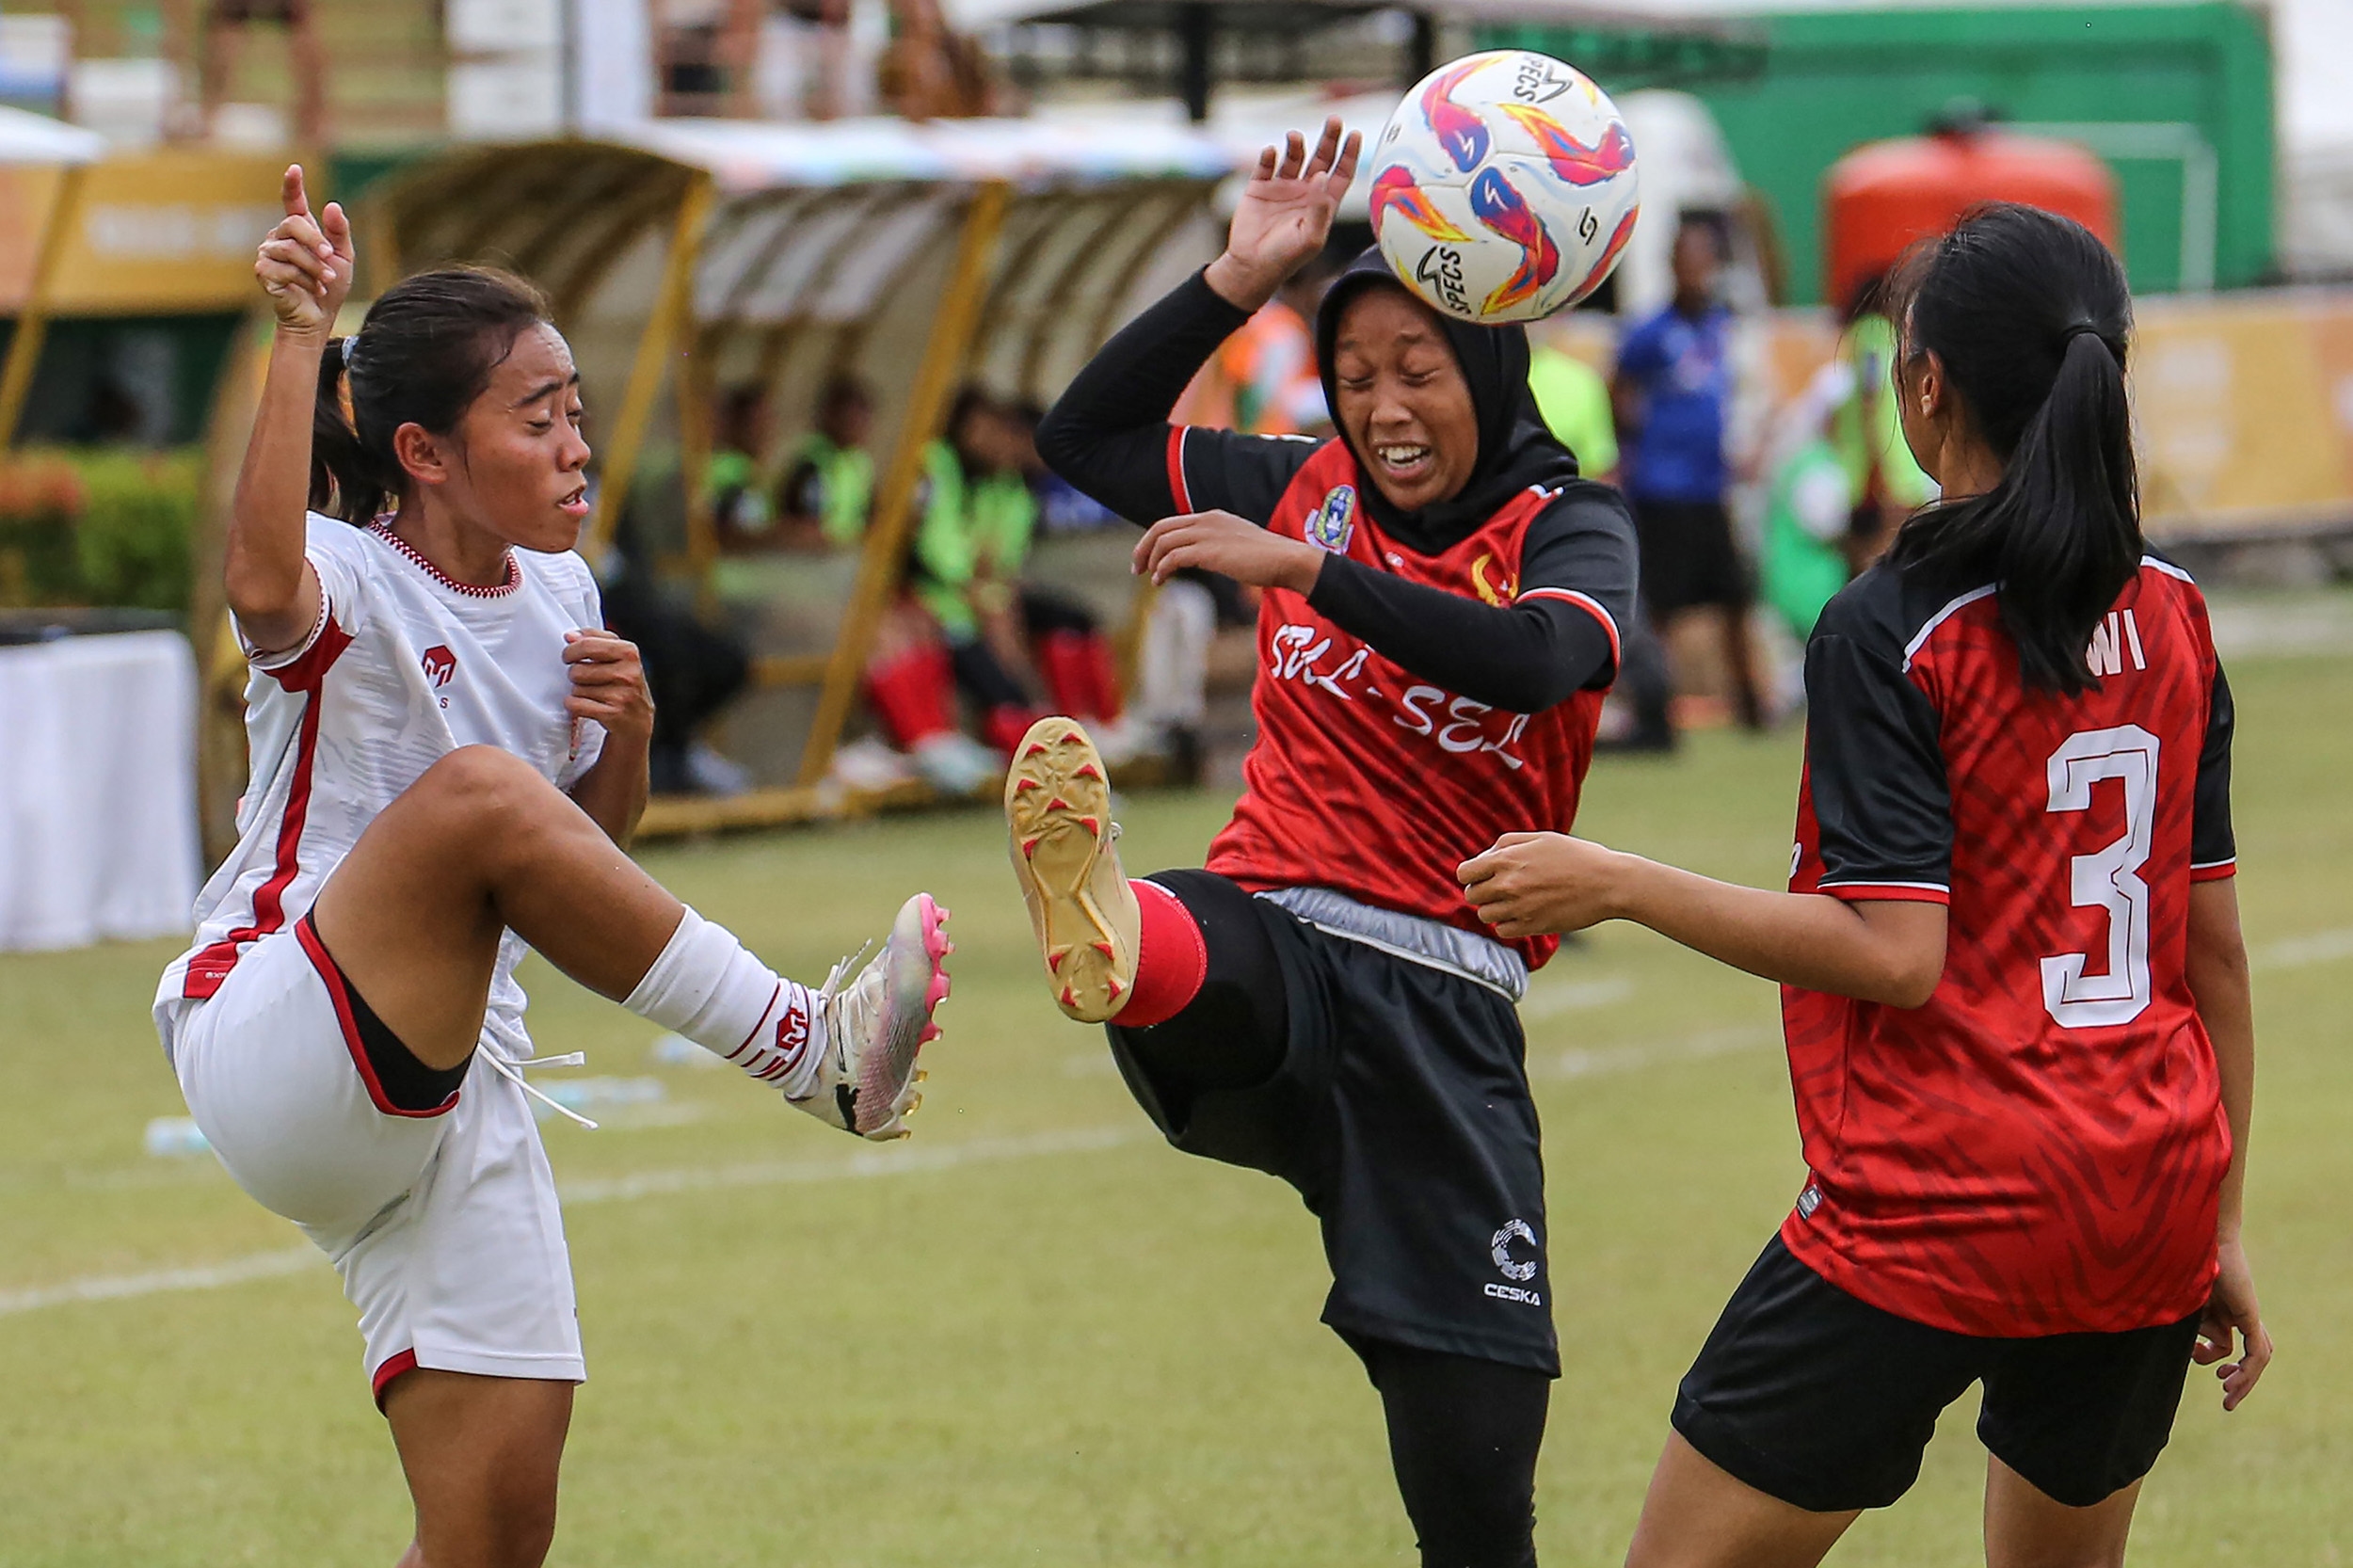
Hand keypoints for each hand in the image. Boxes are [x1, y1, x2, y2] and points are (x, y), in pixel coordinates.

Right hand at [257, 164, 354, 337]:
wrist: (318, 317)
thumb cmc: (329, 286)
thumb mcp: (343, 257)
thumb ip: (339, 232)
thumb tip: (332, 205)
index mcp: (299, 230)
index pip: (292, 202)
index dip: (292, 185)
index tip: (295, 168)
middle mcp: (279, 236)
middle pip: (294, 224)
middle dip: (316, 241)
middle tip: (330, 257)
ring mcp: (268, 253)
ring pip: (290, 249)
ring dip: (314, 267)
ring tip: (325, 281)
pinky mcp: (262, 270)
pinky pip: (283, 268)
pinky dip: (303, 280)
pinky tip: (311, 290)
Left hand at [563, 629, 653, 746]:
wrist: (639, 721)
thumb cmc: (625, 686)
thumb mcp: (618, 657)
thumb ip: (595, 641)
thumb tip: (570, 636)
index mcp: (629, 652)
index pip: (587, 644)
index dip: (571, 651)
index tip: (571, 656)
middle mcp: (628, 672)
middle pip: (578, 668)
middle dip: (575, 674)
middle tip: (582, 678)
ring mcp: (622, 694)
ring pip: (576, 688)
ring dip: (578, 692)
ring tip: (592, 694)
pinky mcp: (613, 713)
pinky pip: (576, 704)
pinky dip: (575, 706)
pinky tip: (588, 706)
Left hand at [1133, 509, 1323, 593]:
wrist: (1287, 559)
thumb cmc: (1268, 559)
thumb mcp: (1238, 546)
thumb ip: (1218, 547)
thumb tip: (1203, 560)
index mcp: (1212, 517)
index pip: (1172, 523)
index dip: (1154, 539)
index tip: (1148, 558)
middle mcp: (1206, 520)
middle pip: (1161, 528)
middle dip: (1143, 547)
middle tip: (1136, 567)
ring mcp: (1207, 534)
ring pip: (1164, 542)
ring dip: (1150, 560)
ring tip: (1149, 577)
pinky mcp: (1209, 551)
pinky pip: (1173, 557)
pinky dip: (1162, 569)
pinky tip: (1160, 581)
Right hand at [1204, 117, 1360, 311]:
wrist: (1252, 266)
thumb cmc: (1286, 258)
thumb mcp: (1311, 238)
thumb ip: (1320, 208)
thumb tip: (1323, 175)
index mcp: (1322, 204)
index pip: (1341, 173)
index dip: (1349, 154)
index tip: (1354, 134)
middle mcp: (1305, 192)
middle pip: (1322, 158)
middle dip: (1329, 138)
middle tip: (1335, 119)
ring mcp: (1282, 188)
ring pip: (1294, 156)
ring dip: (1296, 144)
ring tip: (1294, 137)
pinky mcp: (1259, 188)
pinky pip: (1265, 165)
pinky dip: (1268, 155)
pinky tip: (1270, 152)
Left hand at [1459, 831, 1630, 938]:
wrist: (1608, 883)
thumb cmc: (1577, 856)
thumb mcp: (1541, 838)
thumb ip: (1507, 844)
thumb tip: (1484, 858)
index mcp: (1507, 859)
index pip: (1464, 874)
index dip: (1471, 875)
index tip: (1482, 876)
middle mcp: (1508, 884)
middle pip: (1472, 896)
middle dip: (1481, 892)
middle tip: (1501, 889)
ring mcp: (1519, 907)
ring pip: (1485, 915)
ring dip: (1494, 909)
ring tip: (1515, 901)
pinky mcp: (1532, 926)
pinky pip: (1503, 931)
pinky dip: (1508, 924)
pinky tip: (1523, 914)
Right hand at [2194, 1237, 2271, 1411]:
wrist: (2195, 1237)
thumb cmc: (2174, 1263)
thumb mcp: (2177, 1302)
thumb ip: (2185, 1324)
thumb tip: (2191, 1349)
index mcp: (2218, 1306)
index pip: (2226, 1339)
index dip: (2211, 1356)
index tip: (2192, 1356)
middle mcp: (2236, 1311)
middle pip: (2249, 1351)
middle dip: (2238, 1379)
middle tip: (2225, 1400)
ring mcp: (2246, 1313)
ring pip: (2256, 1357)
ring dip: (2244, 1381)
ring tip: (2227, 1396)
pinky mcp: (2250, 1315)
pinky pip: (2258, 1352)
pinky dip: (2247, 1371)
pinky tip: (2231, 1381)